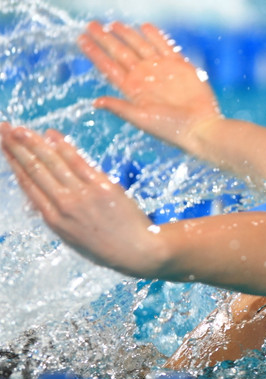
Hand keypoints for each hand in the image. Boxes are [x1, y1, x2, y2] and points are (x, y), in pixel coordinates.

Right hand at [0, 123, 164, 277]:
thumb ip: (58, 216)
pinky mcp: (102, 187)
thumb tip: (43, 199)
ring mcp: (82, 195)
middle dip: (15, 148)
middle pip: (34, 170)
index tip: (5, 148)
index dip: (14, 164)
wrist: (138, 251)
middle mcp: (63, 205)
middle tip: (2, 129)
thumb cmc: (108, 246)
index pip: (28, 184)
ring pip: (51, 163)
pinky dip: (63, 147)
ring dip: (32, 142)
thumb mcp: (73, 237)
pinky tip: (51, 134)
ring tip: (17, 128)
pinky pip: (78, 162)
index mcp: (53, 219)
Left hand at [79, 21, 222, 152]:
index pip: (108, 66)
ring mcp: (161, 69)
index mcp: (132, 89)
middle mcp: (144, 76)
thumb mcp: (142, 119)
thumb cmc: (170, 128)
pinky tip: (145, 27)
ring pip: (139, 46)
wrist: (199, 127)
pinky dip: (156, 36)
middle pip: (120, 52)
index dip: (95, 53)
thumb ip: (120, 108)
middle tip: (91, 24)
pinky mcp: (180, 66)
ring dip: (126, 34)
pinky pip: (165, 46)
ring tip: (113, 23)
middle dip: (105, 38)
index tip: (81, 40)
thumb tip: (95, 102)